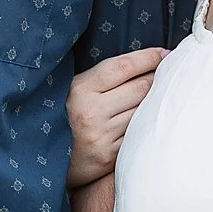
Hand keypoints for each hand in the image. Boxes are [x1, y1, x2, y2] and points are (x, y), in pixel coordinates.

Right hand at [66, 48, 166, 187]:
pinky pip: (138, 134)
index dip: (149, 57)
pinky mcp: (109, 156)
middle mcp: (91, 112)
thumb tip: (145, 62)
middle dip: (157, 78)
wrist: (47, 159)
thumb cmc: (65, 116)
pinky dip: (145, 125)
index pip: (125, 66)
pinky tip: (147, 121)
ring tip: (158, 97)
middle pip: (141, 87)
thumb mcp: (74, 89)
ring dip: (154, 103)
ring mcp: (101, 136)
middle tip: (165, 74)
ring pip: (144, 111)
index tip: (164, 53)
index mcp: (80, 89)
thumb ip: (103, 77)